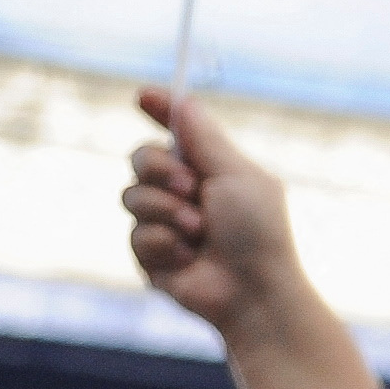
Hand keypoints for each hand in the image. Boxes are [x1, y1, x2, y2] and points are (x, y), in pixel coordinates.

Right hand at [122, 90, 304, 335]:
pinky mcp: (151, 255)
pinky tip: (188, 259)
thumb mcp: (237, 175)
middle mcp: (183, 192)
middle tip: (190, 186)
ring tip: (199, 232)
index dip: (158, 110)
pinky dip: (164, 244)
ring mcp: (164, 223)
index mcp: (210, 168)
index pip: (175, 132)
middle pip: (140, 157)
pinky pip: (135, 235)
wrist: (252, 292)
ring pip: (132, 196)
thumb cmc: (257, 233)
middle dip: (159, 168)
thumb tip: (184, 101)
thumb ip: (205, 138)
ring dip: (167, 211)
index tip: (143, 95)